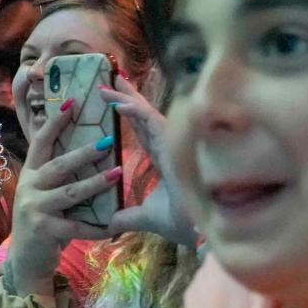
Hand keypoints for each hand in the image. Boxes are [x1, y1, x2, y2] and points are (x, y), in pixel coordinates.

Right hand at [8, 99, 117, 293]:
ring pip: (70, 193)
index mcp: (31, 174)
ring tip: (117, 173)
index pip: (41, 142)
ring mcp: (35, 209)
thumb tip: (86, 145)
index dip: (56, 122)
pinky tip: (114, 225)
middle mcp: (29, 187)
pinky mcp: (45, 231)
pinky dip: (98, 227)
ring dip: (95, 183)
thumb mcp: (43, 193)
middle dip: (84, 152)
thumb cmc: (42, 221)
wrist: (26, 260)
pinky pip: (77, 227)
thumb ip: (56, 174)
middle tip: (107, 140)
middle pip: (59, 165)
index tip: (73, 102)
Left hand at [98, 77, 197, 245]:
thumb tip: (106, 225)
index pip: (142, 132)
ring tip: (107, 83)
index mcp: (165, 159)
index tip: (112, 101)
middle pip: (143, 117)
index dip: (129, 116)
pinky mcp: (176, 143)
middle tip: (109, 80)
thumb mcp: (145, 218)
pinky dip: (135, 111)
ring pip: (146, 114)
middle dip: (128, 97)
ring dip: (126, 98)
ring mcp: (173, 143)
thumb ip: (125, 217)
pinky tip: (118, 104)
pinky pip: (152, 121)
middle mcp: (168, 147)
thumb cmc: (183, 223)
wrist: (202, 228)